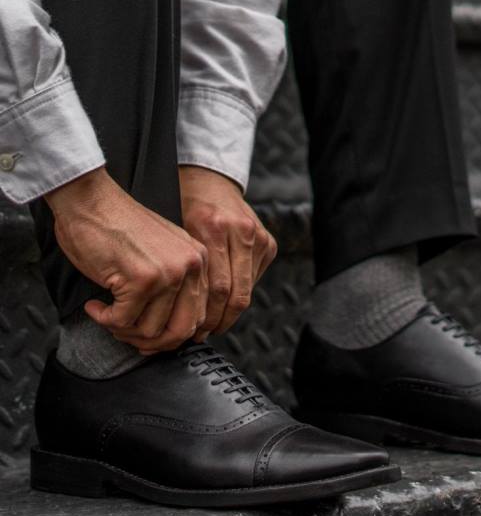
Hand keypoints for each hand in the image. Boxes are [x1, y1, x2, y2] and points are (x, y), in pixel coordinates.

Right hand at [46, 168, 208, 354]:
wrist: (92, 201)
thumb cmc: (120, 226)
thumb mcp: (163, 252)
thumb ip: (177, 285)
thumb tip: (173, 333)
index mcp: (200, 260)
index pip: (199, 317)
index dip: (172, 337)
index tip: (150, 338)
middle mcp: (191, 266)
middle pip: (181, 331)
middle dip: (152, 342)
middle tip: (127, 334)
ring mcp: (168, 273)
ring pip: (151, 330)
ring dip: (123, 330)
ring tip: (108, 314)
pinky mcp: (142, 280)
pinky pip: (123, 321)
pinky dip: (104, 319)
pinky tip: (96, 306)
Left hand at [178, 166, 277, 338]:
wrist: (210, 181)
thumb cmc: (186, 207)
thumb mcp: (176, 232)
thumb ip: (185, 268)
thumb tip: (181, 313)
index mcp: (213, 227)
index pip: (217, 287)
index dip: (207, 316)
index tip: (194, 331)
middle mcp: (241, 231)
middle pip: (236, 293)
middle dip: (219, 320)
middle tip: (204, 334)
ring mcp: (258, 236)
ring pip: (248, 290)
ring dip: (231, 312)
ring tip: (213, 325)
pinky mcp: (268, 242)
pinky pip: (254, 278)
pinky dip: (240, 293)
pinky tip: (225, 303)